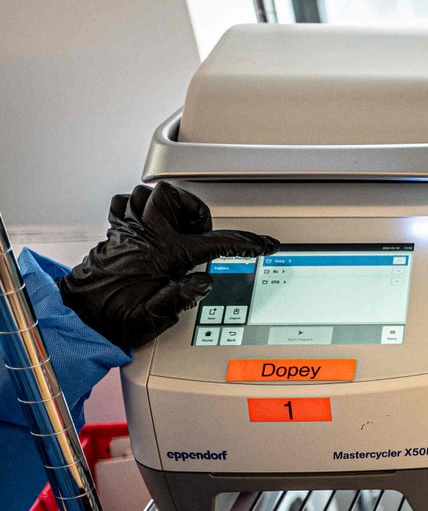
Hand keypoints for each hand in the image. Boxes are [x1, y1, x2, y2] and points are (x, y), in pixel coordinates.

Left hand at [59, 182, 277, 349]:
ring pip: (147, 194)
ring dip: (165, 204)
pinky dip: (138, 207)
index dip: (244, 243)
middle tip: (201, 232)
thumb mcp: (158, 316)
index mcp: (164, 255)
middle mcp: (145, 236)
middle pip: (173, 197)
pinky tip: (147, 223)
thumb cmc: (116, 317)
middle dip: (194, 209)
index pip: (213, 243)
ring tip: (176, 225)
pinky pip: (125, 204)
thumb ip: (183, 296)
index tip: (262, 244)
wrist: (82, 316)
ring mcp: (128, 230)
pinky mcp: (115, 232)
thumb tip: (204, 282)